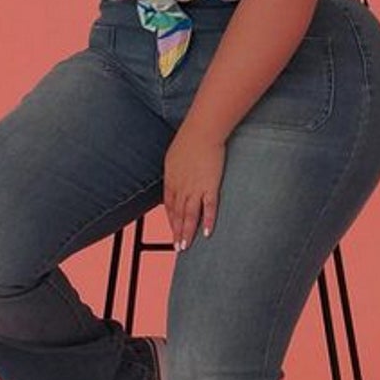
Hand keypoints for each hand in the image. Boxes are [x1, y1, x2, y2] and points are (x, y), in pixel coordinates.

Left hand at [164, 124, 225, 250]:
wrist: (201, 132)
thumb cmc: (189, 139)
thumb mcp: (174, 156)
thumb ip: (175, 169)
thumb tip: (175, 175)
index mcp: (171, 180)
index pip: (170, 205)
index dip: (171, 219)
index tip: (173, 229)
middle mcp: (181, 188)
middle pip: (178, 214)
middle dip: (177, 231)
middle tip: (178, 246)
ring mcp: (195, 189)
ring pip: (190, 216)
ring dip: (188, 232)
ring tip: (186, 246)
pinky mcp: (210, 187)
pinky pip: (209, 208)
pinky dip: (208, 221)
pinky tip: (207, 233)